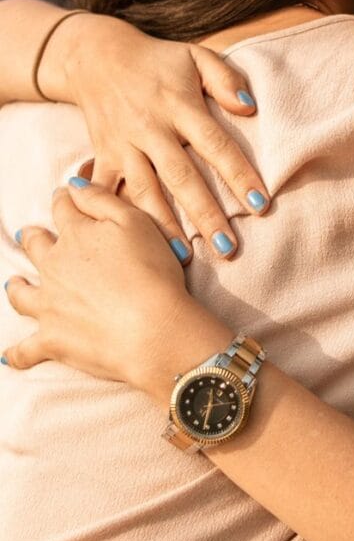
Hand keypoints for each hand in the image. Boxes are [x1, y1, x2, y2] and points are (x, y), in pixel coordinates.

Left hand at [3, 182, 232, 397]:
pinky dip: (16, 353)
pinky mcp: (51, 341)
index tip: (64, 196)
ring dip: (17, 286)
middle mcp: (54, 267)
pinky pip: (24, 350)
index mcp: (76, 235)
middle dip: (33, 238)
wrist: (153, 329)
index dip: (64, 199)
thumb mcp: (136, 221)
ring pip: (21, 293)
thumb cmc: (153, 272)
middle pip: (36, 247)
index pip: (64, 208)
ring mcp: (49, 305)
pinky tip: (8, 355)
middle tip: (30, 235)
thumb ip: (101, 199)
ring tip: (15, 284)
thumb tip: (74, 184)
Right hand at [40, 12, 269, 257]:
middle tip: (228, 247)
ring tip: (185, 258)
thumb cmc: (160, 61)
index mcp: (179, 104)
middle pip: (181, 176)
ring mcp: (123, 145)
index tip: (260, 204)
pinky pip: (109, 192)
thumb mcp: (196, 57)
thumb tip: (250, 106)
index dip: (238, 174)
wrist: (97, 57)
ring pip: (145, 192)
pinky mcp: (102, 156)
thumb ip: (225, 79)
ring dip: (165, 226)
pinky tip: (133, 244)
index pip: (215, 144)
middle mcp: (150, 128)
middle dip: (205, 214)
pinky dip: (118, 218)